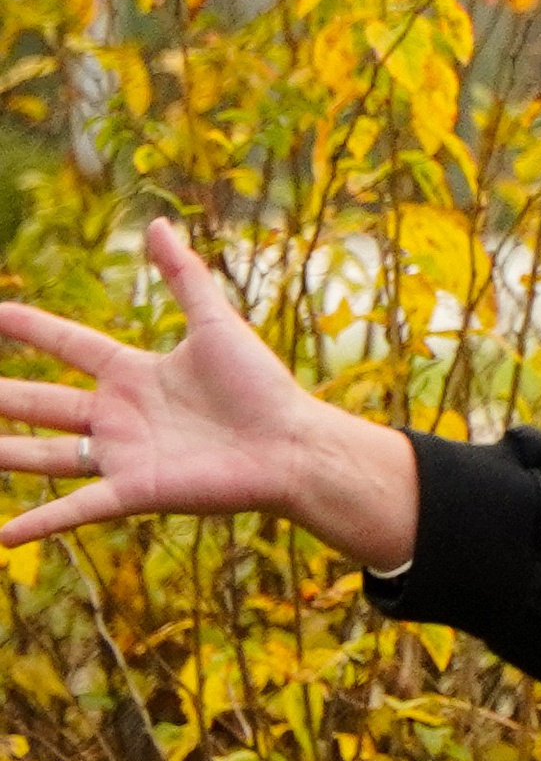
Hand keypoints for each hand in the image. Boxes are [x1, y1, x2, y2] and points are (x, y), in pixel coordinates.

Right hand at [0, 220, 419, 574]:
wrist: (292, 443)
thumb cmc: (261, 385)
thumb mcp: (215, 322)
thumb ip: (184, 275)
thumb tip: (157, 223)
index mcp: (135, 373)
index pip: (70, 346)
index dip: (31, 328)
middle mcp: (120, 415)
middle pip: (45, 404)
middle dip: (3, 397)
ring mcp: (124, 455)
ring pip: (48, 455)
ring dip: (6, 453)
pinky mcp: (135, 490)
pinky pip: (77, 508)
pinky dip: (41, 522)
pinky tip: (6, 536)